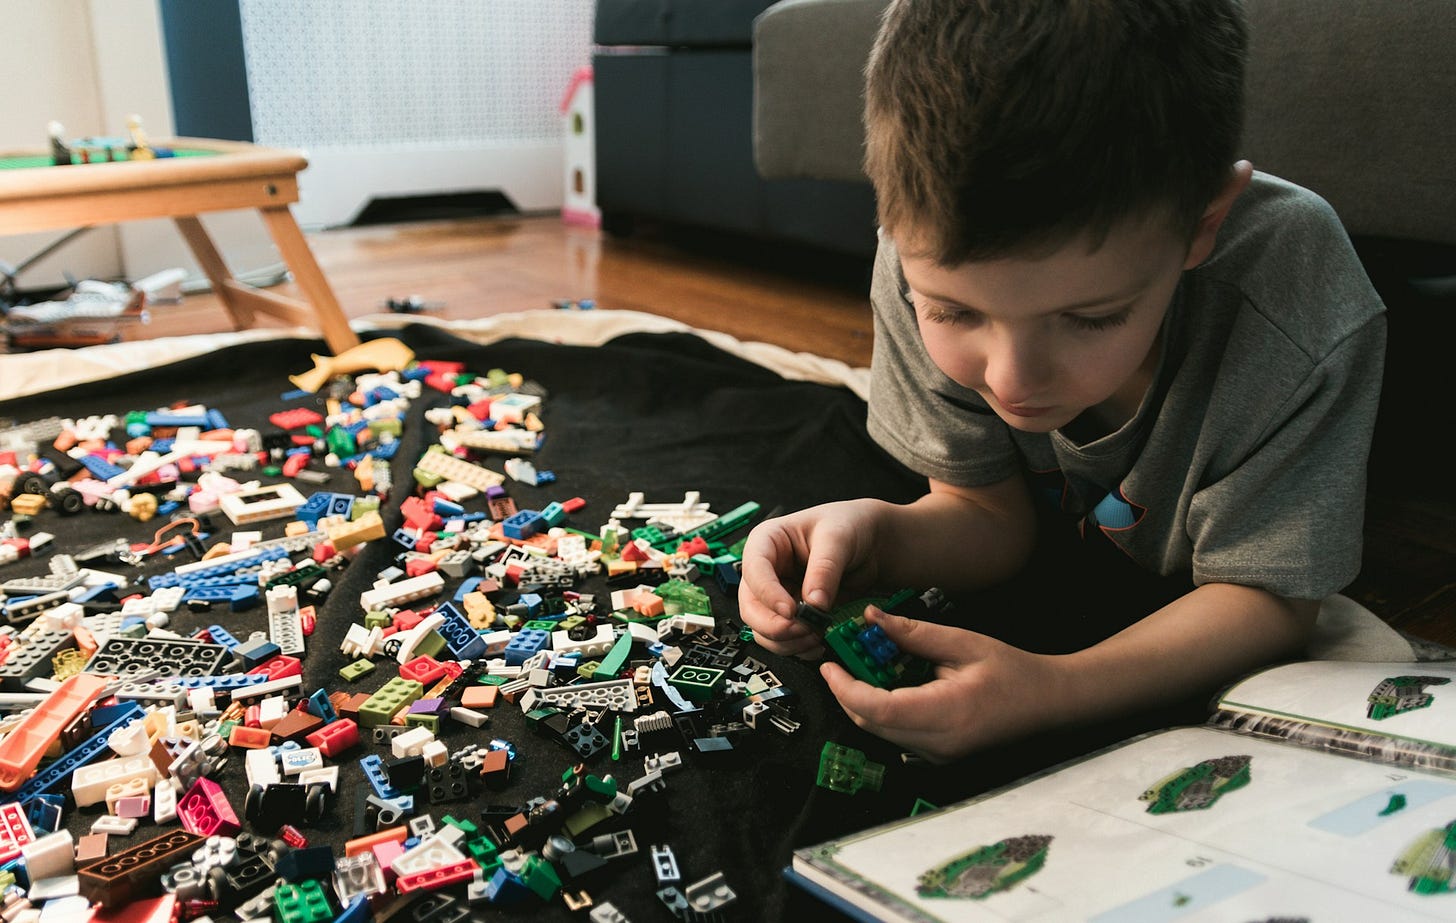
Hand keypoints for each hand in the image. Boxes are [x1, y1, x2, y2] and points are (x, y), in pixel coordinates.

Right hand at [737, 500, 886, 656]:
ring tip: (816, 636)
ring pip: (763, 630)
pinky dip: (798, 648)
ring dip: (787, 641)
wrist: (869, 544)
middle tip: (805, 629)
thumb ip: (825, 569)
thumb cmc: (848, 525)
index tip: (790, 611)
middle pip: (751, 608)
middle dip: (775, 626)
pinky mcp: (792, 615)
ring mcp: (777, 595)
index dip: (768, 594)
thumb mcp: (838, 538)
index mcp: (767, 542)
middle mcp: (766, 571)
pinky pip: (783, 639)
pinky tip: (818, 643)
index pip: (754, 571)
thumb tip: (814, 603)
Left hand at [821, 607, 1059, 762]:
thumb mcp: (963, 642)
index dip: (845, 689)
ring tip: (861, 667)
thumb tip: (871, 618)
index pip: (878, 710)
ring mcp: (939, 755)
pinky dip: (882, 712)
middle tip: (838, 661)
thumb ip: (914, 633)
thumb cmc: (1012, 671)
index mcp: (946, 714)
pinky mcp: (939, 756)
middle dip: (847, 693)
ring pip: (881, 732)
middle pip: (871, 724)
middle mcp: (938, 743)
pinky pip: (897, 736)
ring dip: (862, 702)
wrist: (1048, 703)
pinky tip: (886, 685)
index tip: (829, 665)